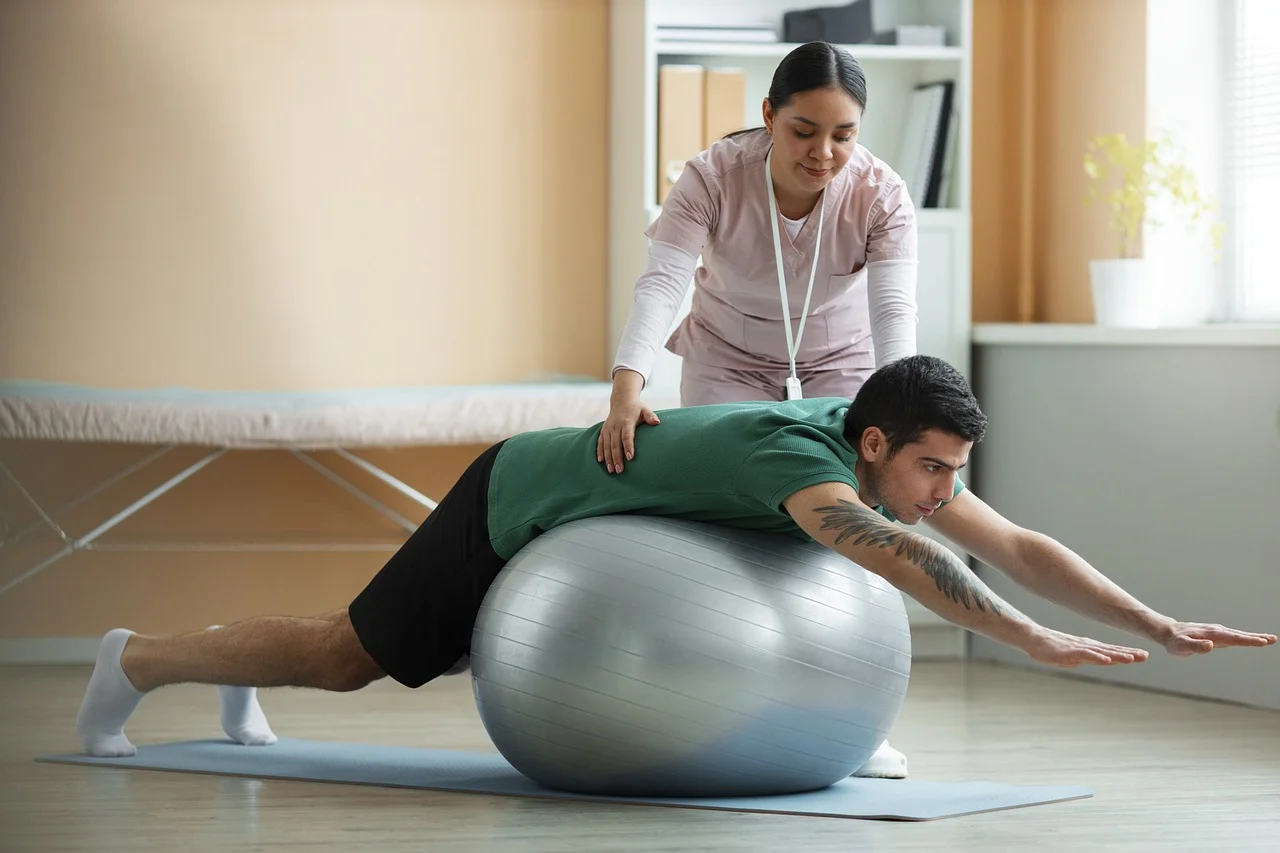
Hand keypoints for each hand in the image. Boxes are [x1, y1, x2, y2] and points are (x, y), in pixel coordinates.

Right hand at [596, 388, 659, 473]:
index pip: (627, 436)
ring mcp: (608, 429)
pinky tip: (601, 461)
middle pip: (615, 444)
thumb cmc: (636, 408)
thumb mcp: (645, 410)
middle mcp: (615, 426)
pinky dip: (600, 451)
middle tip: (620, 470)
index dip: (628, 447)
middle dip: (617, 458)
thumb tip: (657, 422)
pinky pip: (600, 442)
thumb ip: (650, 416)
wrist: (621, 400)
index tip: (630, 458)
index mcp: (626, 422)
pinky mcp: (603, 430)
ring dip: (608, 458)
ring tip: (611, 470)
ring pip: (606, 445)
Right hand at [1023, 627, 1150, 667]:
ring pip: (1101, 652)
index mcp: (1091, 648)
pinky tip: (1106, 660)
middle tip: (1145, 656)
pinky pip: (1085, 655)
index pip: (1113, 651)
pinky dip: (1097, 657)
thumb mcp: (1076, 656)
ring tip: (1131, 659)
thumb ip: (1090, 657)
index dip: (1128, 653)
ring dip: (1117, 655)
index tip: (1144, 655)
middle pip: (1111, 650)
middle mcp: (1088, 647)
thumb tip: (1104, 659)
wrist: (1034, 639)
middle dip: (1128, 653)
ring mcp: (1079, 648)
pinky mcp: (1069, 652)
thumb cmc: (1053, 648)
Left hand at [1160, 621, 1276, 656]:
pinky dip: (1244, 638)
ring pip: (1238, 635)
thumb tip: (1211, 645)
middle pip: (1239, 635)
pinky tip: (1251, 640)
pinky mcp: (1216, 635)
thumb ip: (1195, 647)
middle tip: (1273, 639)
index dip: (1248, 641)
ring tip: (1268, 639)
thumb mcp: (1181, 646)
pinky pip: (1233, 636)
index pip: (1233, 639)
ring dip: (1253, 637)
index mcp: (1211, 635)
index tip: (1262, 642)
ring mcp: (1217, 632)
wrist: (1168, 633)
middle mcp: (1216, 631)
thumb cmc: (1174, 642)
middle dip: (1256, 637)